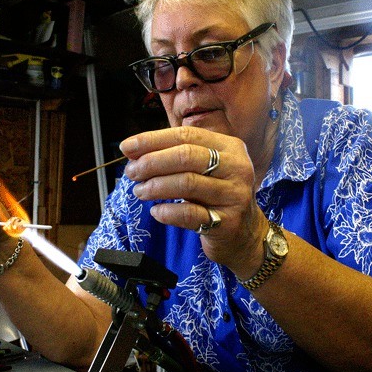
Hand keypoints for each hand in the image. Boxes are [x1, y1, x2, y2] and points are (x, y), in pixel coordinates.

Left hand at [120, 127, 265, 272]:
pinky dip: (167, 212)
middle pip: (186, 156)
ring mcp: (234, 195)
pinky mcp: (227, 222)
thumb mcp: (206, 170)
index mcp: (229, 147)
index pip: (186, 135)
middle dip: (152, 162)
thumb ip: (176, 157)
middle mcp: (236, 167)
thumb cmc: (216, 197)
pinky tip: (156, 212)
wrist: (245, 235)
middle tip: (132, 172)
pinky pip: (190, 214)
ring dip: (155, 186)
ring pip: (187, 183)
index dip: (153, 139)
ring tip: (140, 191)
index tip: (127, 147)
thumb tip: (134, 151)